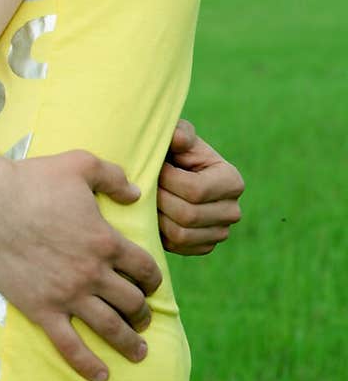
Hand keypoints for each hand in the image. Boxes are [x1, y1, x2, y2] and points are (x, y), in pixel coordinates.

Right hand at [0, 149, 160, 380]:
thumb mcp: (80, 164)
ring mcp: (68, 294)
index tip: (151, 285)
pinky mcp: (42, 309)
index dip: (153, 279)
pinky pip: (70, 345)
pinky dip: (88, 364)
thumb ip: (113, 177)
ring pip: (110, 327)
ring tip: (138, 351)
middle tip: (144, 318)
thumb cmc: (34, 180)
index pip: (144, 268)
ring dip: (129, 342)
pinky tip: (101, 376)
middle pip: (131, 301)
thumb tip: (136, 193)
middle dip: (143, 312)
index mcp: (106, 240)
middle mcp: (93, 273)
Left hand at [157, 118, 244, 254]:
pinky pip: (177, 247)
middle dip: (160, 199)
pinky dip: (161, 232)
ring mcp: (220, 232)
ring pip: (180, 234)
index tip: (157, 167)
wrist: (172, 175)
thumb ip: (179, 132)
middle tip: (146, 186)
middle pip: (188, 215)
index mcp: (232, 181)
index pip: (195, 190)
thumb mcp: (178, 135)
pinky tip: (155, 214)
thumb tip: (177, 139)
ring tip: (150, 198)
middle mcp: (232, 211)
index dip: (168, 180)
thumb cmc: (175, 151)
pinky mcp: (204, 247)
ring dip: (157, 216)